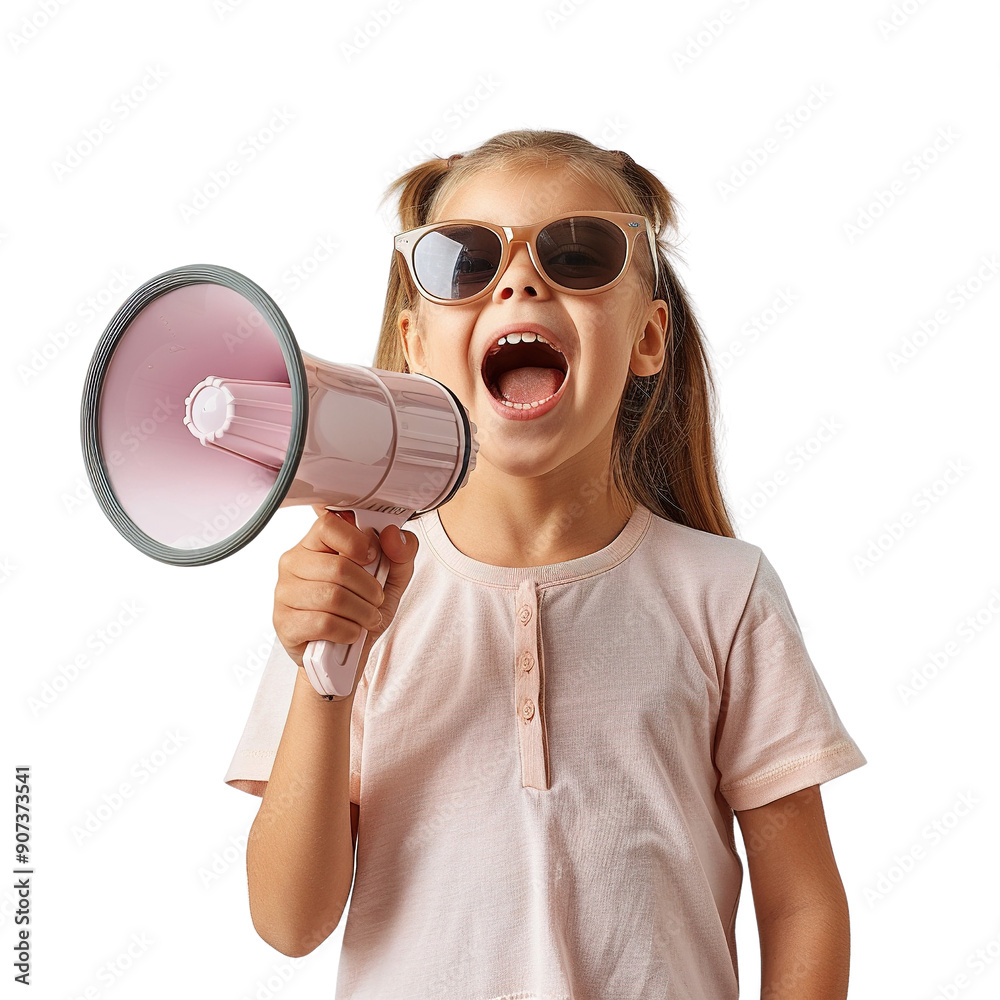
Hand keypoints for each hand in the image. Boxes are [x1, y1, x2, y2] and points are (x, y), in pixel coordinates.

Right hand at [273, 508, 418, 692]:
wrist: (343, 656)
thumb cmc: (360, 610)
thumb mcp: (391, 579)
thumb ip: (401, 552)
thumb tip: (392, 535)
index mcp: (316, 543)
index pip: (330, 525)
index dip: (357, 542)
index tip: (372, 558)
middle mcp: (294, 562)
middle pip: (338, 568)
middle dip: (369, 589)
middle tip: (376, 600)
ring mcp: (284, 592)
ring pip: (332, 597)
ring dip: (362, 612)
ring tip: (367, 618)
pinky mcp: (284, 622)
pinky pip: (323, 623)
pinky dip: (348, 630)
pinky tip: (351, 632)